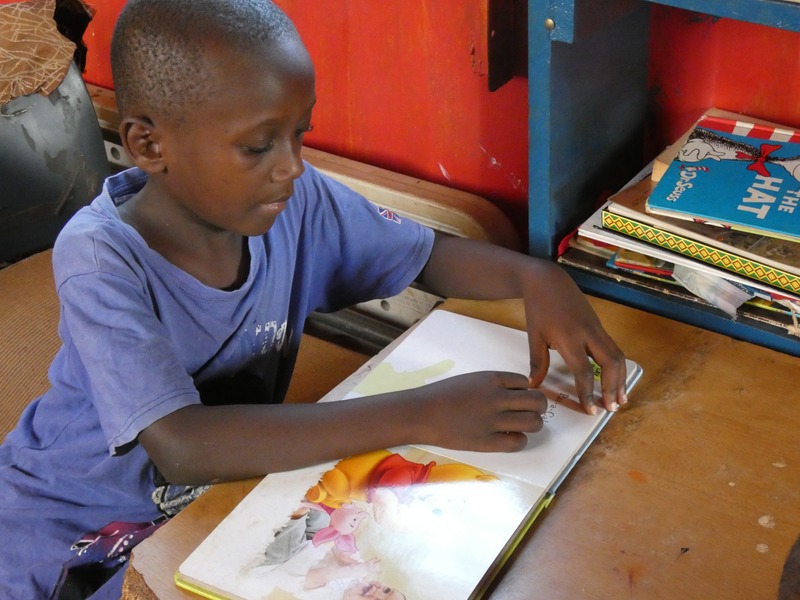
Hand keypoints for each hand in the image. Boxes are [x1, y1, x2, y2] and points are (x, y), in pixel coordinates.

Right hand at [411, 371, 547, 451]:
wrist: (421, 413)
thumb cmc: (442, 394)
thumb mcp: (471, 380)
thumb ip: (492, 385)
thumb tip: (514, 395)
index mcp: (492, 379)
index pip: (525, 382)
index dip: (525, 391)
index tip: (517, 398)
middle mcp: (497, 398)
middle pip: (537, 402)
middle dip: (538, 407)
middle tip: (530, 413)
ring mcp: (493, 421)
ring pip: (534, 422)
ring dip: (533, 424)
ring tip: (522, 426)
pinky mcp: (487, 442)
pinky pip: (518, 442)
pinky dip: (519, 440)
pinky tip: (509, 438)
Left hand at [522, 263, 626, 414]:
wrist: (548, 280)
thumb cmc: (538, 308)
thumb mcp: (534, 336)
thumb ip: (538, 362)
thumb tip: (535, 386)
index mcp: (569, 337)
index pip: (583, 371)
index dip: (588, 393)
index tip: (590, 410)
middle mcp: (588, 333)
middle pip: (610, 363)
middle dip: (613, 388)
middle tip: (611, 408)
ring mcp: (597, 328)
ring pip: (617, 356)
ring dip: (621, 379)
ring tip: (620, 399)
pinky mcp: (600, 326)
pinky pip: (614, 348)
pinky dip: (617, 366)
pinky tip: (616, 379)